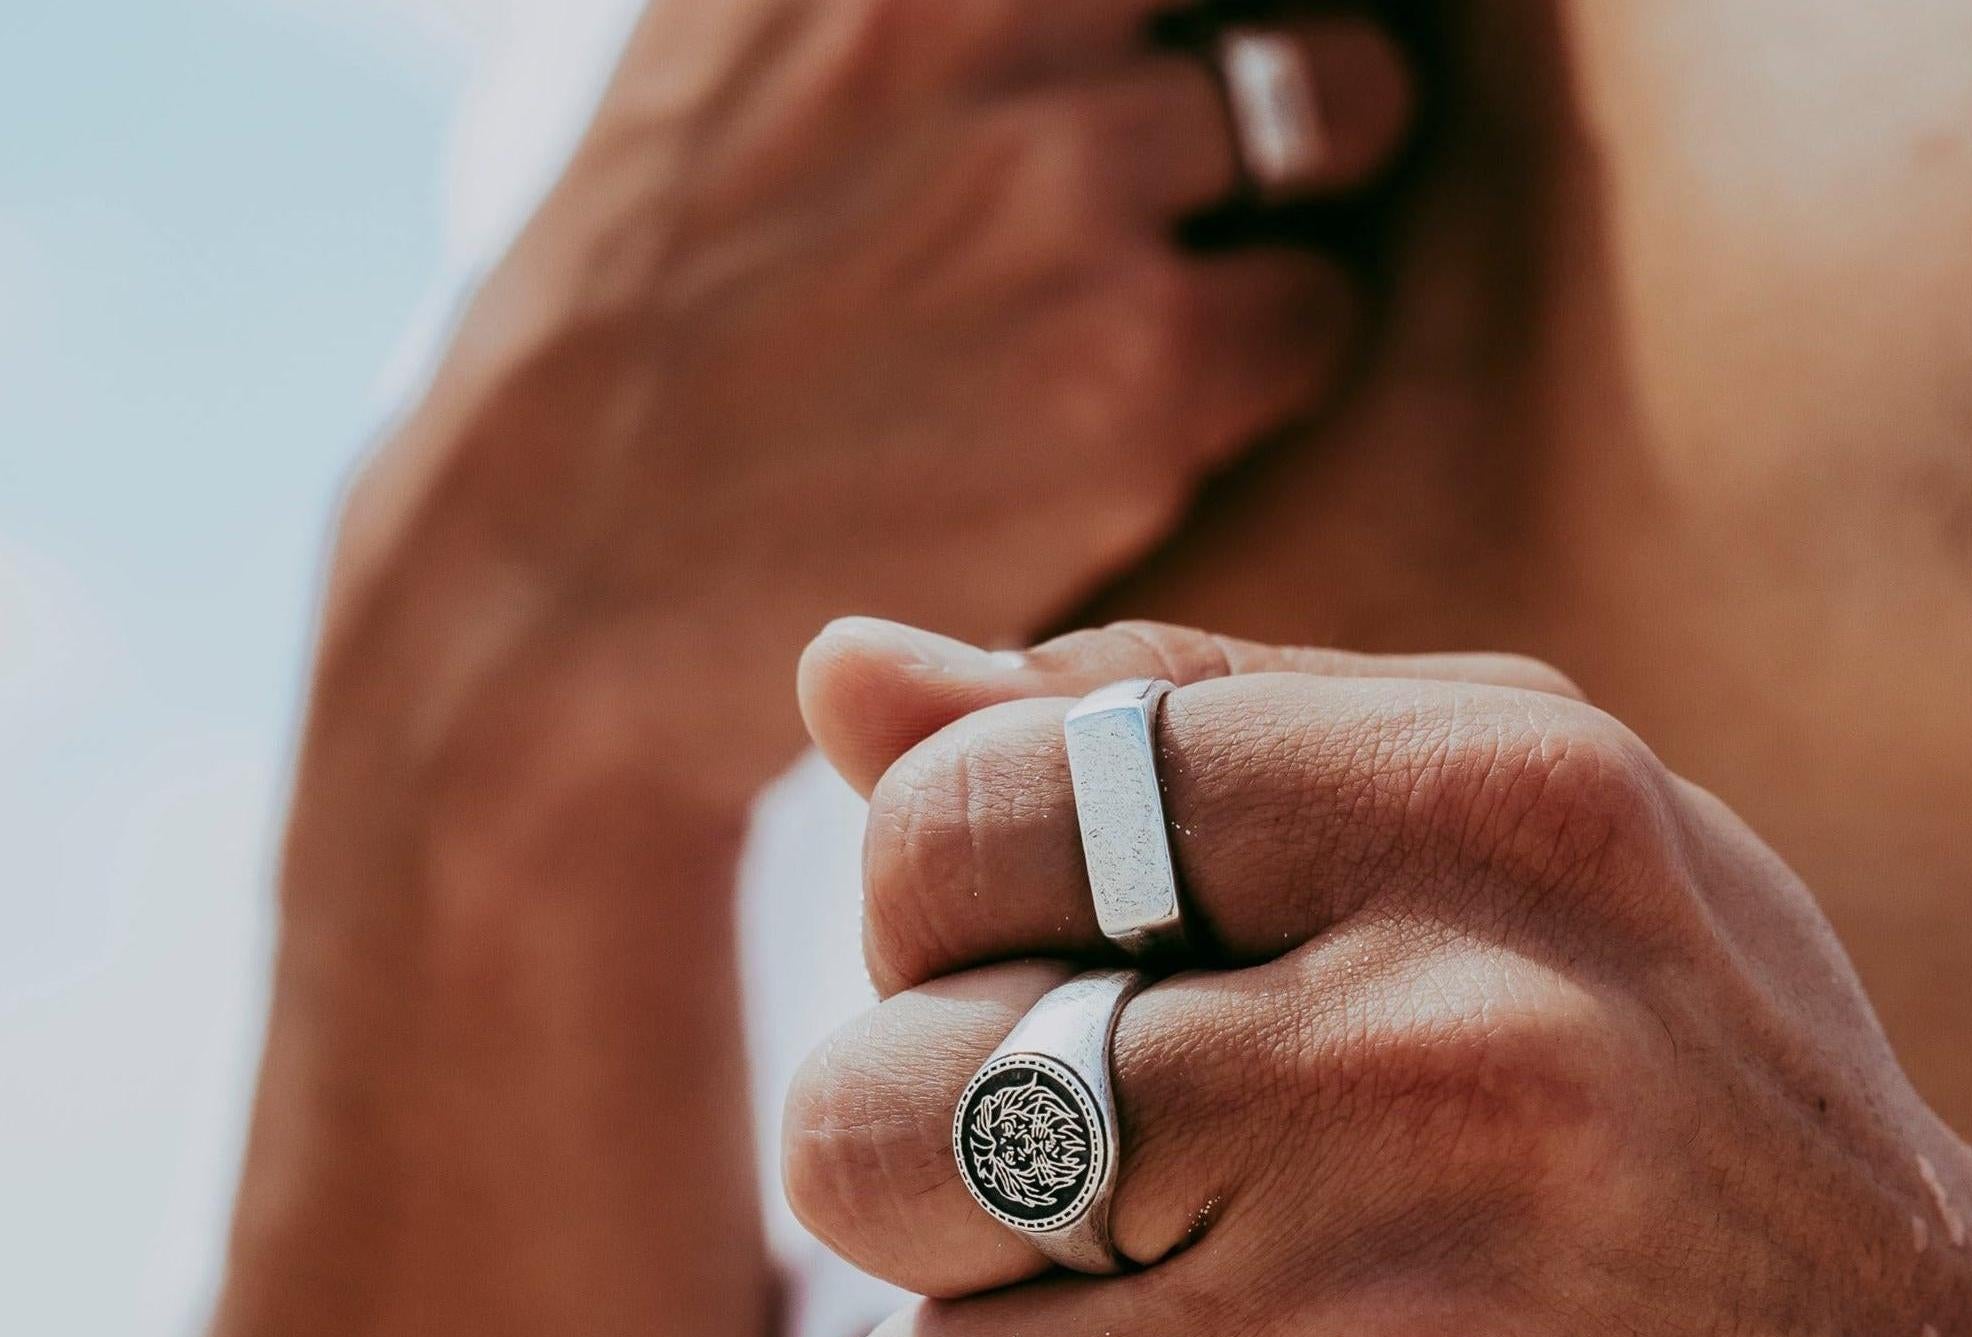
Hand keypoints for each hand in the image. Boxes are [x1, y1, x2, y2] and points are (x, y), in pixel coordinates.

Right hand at [325, 3, 1411, 803]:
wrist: (572, 583)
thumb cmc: (642, 325)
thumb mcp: (724, 44)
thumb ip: (887, 3)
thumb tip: (1048, 9)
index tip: (1181, 30)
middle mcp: (979, 1)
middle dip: (1283, 22)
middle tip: (1255, 112)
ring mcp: (1070, 179)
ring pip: (1339, 102)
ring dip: (1311, 178)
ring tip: (1229, 254)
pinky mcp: (1141, 366)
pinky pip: (1320, 308)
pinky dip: (1286, 345)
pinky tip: (1194, 395)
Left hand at [784, 620, 1971, 1336]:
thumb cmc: (1743, 1190)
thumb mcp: (1568, 879)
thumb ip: (1210, 747)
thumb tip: (838, 682)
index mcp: (1481, 829)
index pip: (954, 819)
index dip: (940, 951)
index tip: (1071, 1040)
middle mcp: (1427, 1076)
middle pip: (866, 1129)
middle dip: (942, 1223)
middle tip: (1128, 1276)